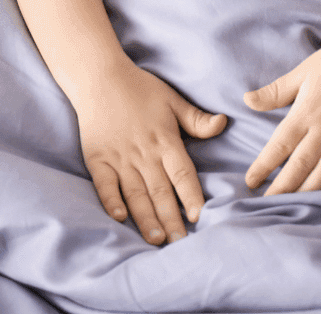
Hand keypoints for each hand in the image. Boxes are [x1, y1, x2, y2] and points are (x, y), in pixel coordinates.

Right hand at [73, 61, 227, 244]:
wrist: (100, 78)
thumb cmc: (140, 89)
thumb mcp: (173, 100)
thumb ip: (197, 119)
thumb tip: (223, 123)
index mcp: (165, 140)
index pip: (183, 174)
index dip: (191, 196)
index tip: (200, 216)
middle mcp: (144, 154)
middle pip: (161, 191)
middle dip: (172, 218)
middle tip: (182, 243)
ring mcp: (119, 158)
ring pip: (136, 194)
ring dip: (146, 218)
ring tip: (157, 239)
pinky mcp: (98, 160)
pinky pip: (105, 185)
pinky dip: (112, 201)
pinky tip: (120, 218)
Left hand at [243, 37, 320, 195]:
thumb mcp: (302, 72)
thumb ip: (275, 92)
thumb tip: (246, 101)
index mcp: (307, 111)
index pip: (280, 146)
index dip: (263, 166)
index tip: (250, 181)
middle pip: (300, 166)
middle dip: (282, 188)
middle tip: (266, 204)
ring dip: (309, 191)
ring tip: (295, 206)